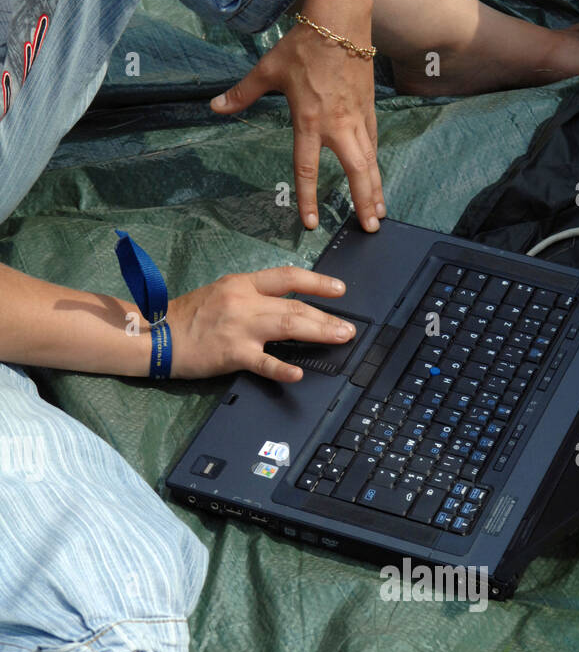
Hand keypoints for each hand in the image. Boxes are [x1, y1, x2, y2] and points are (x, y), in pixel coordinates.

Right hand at [166, 266, 353, 382]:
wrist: (156, 334)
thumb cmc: (188, 317)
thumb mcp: (221, 294)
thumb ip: (251, 298)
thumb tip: (283, 306)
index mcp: (242, 284)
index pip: (287, 277)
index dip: (317, 282)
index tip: (339, 289)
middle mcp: (244, 301)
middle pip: (295, 305)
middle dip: (326, 316)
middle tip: (349, 328)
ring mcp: (240, 327)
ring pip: (288, 325)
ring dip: (319, 332)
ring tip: (340, 338)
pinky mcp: (232, 353)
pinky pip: (262, 362)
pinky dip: (282, 369)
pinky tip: (298, 374)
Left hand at [211, 21, 385, 232]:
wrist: (339, 20)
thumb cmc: (303, 45)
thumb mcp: (268, 69)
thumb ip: (243, 93)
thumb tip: (215, 106)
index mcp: (309, 120)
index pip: (307, 168)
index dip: (308, 198)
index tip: (311, 223)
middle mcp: (337, 125)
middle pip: (355, 171)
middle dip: (363, 201)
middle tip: (369, 228)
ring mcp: (356, 117)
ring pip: (370, 161)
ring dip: (376, 189)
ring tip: (379, 214)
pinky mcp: (368, 108)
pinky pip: (373, 142)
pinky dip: (375, 162)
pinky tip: (376, 177)